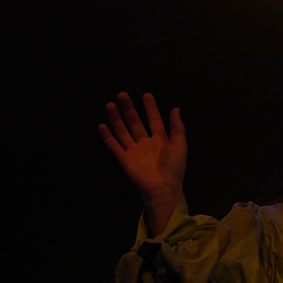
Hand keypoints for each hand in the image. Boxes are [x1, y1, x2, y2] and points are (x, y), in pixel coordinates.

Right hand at [99, 93, 186, 215]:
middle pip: (135, 123)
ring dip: (116, 118)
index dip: (151, 108)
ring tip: (110, 104)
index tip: (146, 95)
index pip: (154, 120)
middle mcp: (146, 143)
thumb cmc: (174, 168)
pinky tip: (102, 125)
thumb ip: (177, 127)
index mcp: (160, 140)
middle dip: (129, 109)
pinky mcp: (125, 159)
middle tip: (122, 94)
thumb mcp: (180, 145)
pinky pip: (114, 146)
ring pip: (123, 131)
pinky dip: (108, 136)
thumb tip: (176, 109)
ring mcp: (134, 151)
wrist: (163, 188)